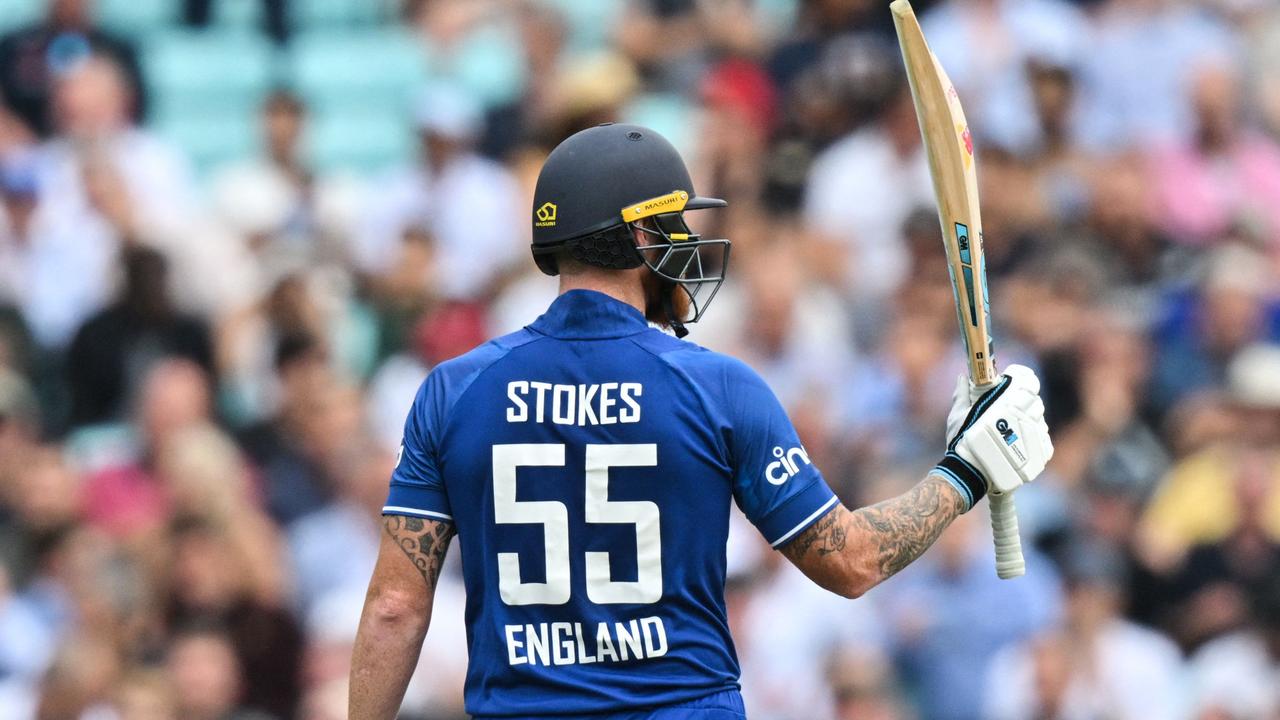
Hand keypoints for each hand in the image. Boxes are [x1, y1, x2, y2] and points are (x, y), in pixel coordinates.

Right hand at [934, 365, 1052, 508]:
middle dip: (1023, 403)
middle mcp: (1026, 417)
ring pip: (1040, 421)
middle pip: (1035, 402)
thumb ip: (963, 394)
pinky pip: (1044, 440)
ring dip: (1029, 422)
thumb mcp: (958, 416)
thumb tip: (963, 378)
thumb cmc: (961, 443)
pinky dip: (1034, 440)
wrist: (970, 474)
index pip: (1030, 382)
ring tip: (1011, 434)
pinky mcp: (1042, 454)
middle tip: (1007, 413)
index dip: (1022, 381)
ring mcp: (1037, 436)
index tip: (1011, 386)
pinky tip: (1019, 446)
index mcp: (1007, 404)